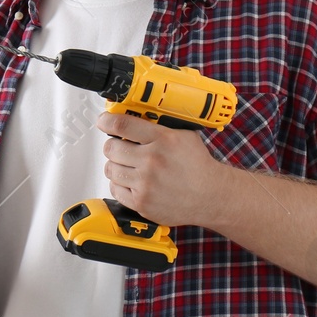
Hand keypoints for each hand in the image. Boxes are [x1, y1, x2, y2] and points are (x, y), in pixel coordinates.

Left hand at [95, 112, 226, 227]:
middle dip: (114, 146)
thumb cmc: (198, 167)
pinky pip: (114, 189)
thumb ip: (160, 125)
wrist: (212, 196)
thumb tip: (134, 115)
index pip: (122, 125)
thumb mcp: (185, 135)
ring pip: (111, 169)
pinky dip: (120, 184)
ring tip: (130, 166)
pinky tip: (133, 181)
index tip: (104, 122)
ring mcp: (145, 183)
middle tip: (121, 147)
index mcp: (163, 140)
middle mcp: (152, 161)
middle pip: (111, 148)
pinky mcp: (141, 202)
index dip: (107, 121)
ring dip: (116, 166)